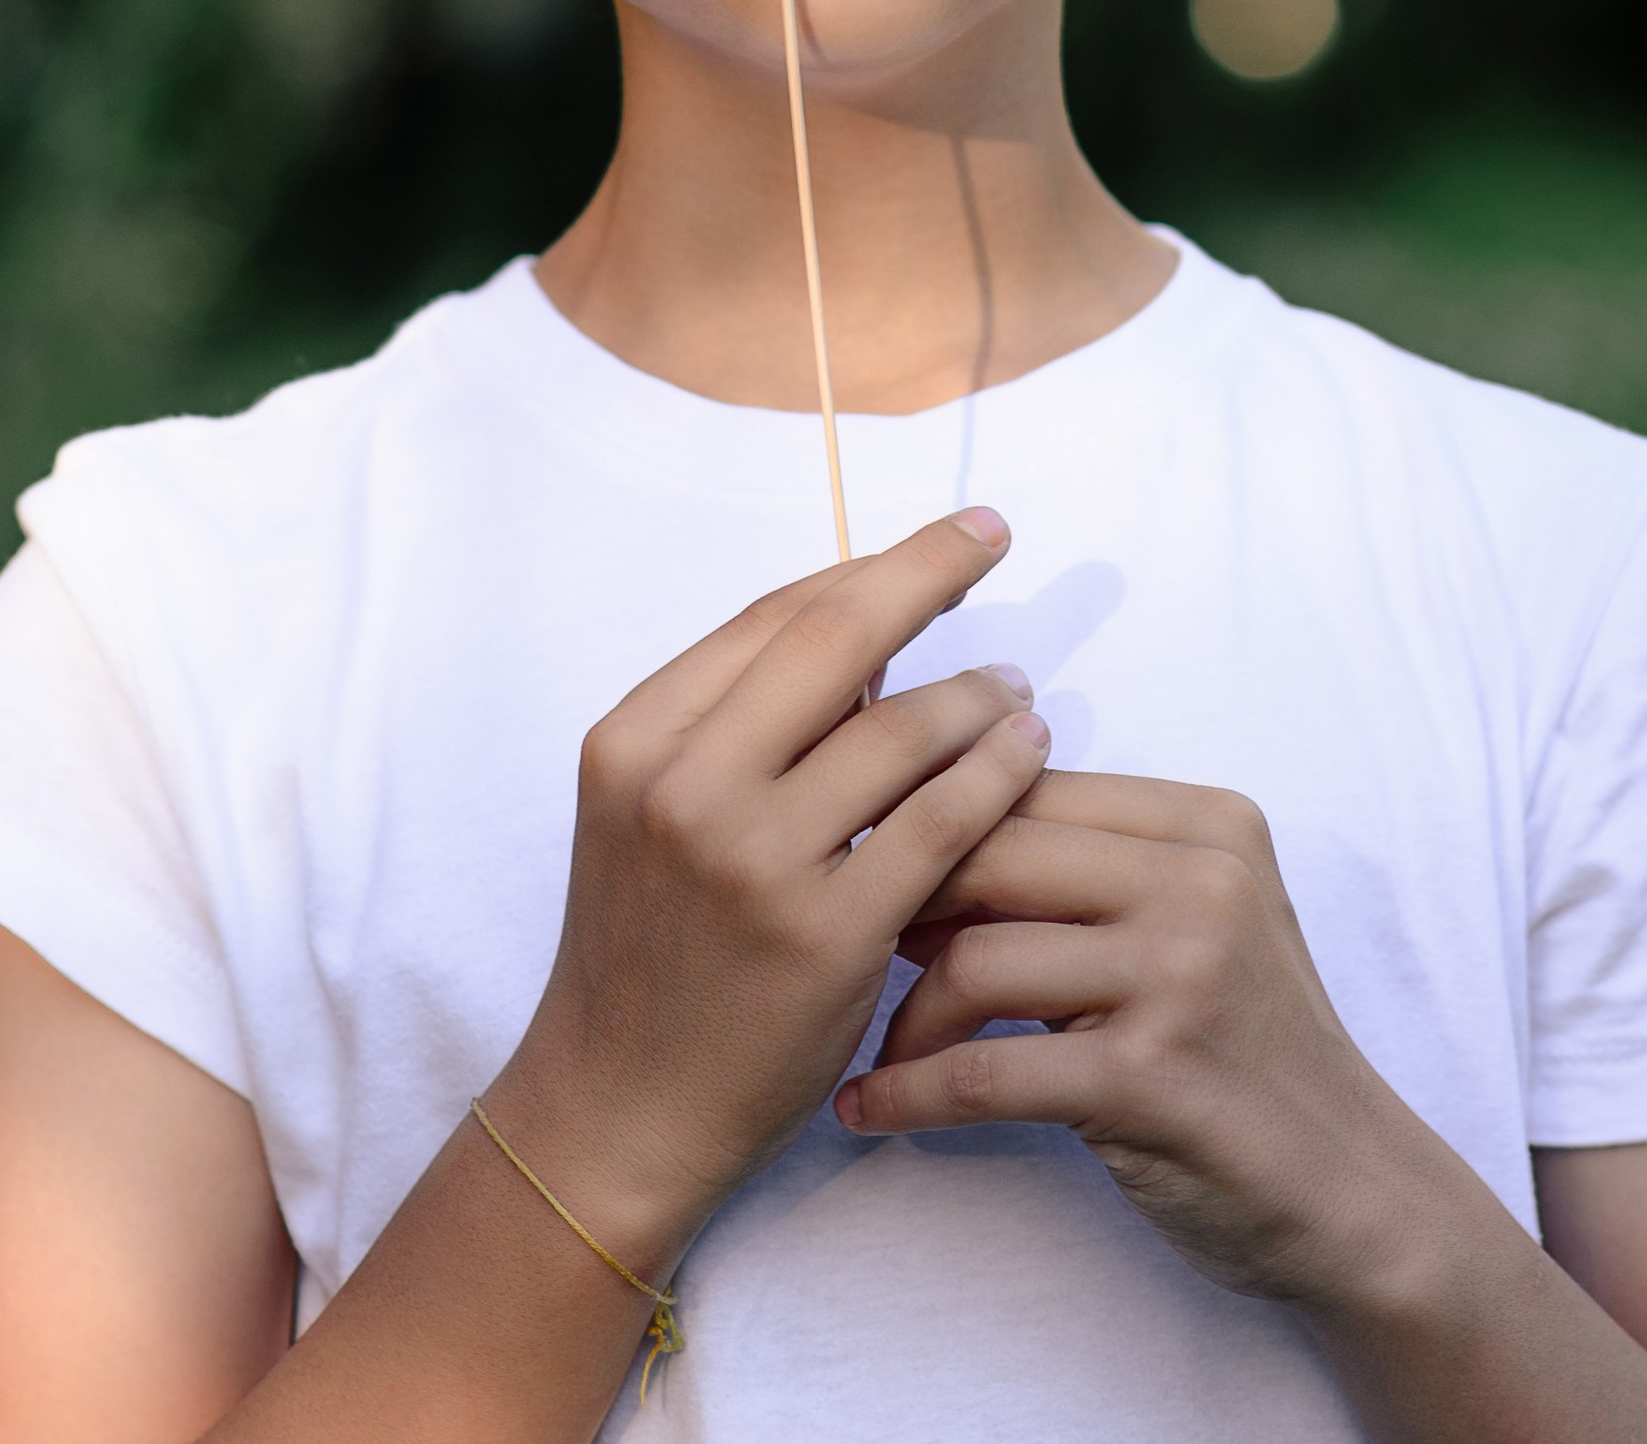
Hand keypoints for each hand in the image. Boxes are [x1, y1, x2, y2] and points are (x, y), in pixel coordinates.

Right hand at [487, 509, 1052, 1275]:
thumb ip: (739, 722)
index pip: (772, 617)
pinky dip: (996, 774)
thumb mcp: (652, 812)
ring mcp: (755, 862)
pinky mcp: (826, 937)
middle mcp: (685, 787)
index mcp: (634, 739)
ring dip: (977, 694)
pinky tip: (1027, 753)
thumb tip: (870, 628)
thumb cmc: (649, 948)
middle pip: (834, 641)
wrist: (619, 1108)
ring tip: (1016, 690)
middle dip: (927, 574)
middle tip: (993, 538)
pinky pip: (941, 825)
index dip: (867, 566)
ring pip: (901, 731)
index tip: (941, 538)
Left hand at [839, 771, 1454, 1307]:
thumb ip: (1091, 861)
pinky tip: (870, 1108)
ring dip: (905, 1015)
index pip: (1023, 781)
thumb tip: (923, 817)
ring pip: (975, 960)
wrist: (1357, 1191)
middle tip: (853, 947)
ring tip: (886, 1048)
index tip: (869, 862)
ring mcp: (1180, 979)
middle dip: (901, 901)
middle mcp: (1200, 883)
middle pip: (988, 852)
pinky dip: (910, 1094)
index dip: (929, 821)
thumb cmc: (1246, 1048)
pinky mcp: (1151, 1081)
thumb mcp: (1194, 920)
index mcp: (1207, 823)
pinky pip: (985, 1073)